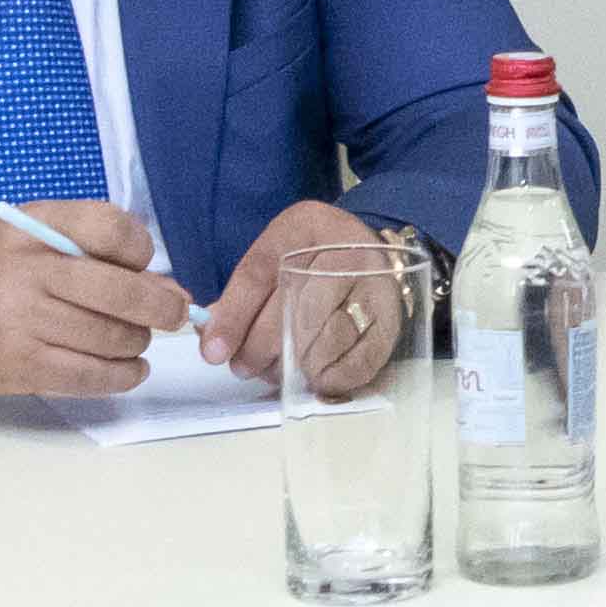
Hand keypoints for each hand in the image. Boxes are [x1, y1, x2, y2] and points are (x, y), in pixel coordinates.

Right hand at [0, 202, 195, 399]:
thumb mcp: (36, 236)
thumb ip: (100, 253)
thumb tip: (174, 292)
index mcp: (34, 228)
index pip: (112, 228)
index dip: (141, 250)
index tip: (144, 264)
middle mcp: (27, 272)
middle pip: (121, 292)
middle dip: (162, 308)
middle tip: (174, 314)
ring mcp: (22, 322)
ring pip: (112, 338)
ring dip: (138, 342)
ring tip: (135, 340)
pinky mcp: (22, 367)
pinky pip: (92, 377)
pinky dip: (124, 376)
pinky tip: (129, 368)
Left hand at [200, 197, 409, 381]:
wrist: (376, 254)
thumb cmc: (315, 259)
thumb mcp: (274, 257)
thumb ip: (241, 296)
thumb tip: (212, 343)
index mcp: (306, 226)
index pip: (259, 274)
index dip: (234, 318)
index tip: (213, 353)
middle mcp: (345, 251)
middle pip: (291, 312)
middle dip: (259, 350)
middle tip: (244, 367)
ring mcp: (375, 285)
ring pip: (324, 340)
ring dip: (293, 368)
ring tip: (277, 373)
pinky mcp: (393, 320)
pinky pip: (360, 360)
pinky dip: (333, 378)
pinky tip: (315, 380)